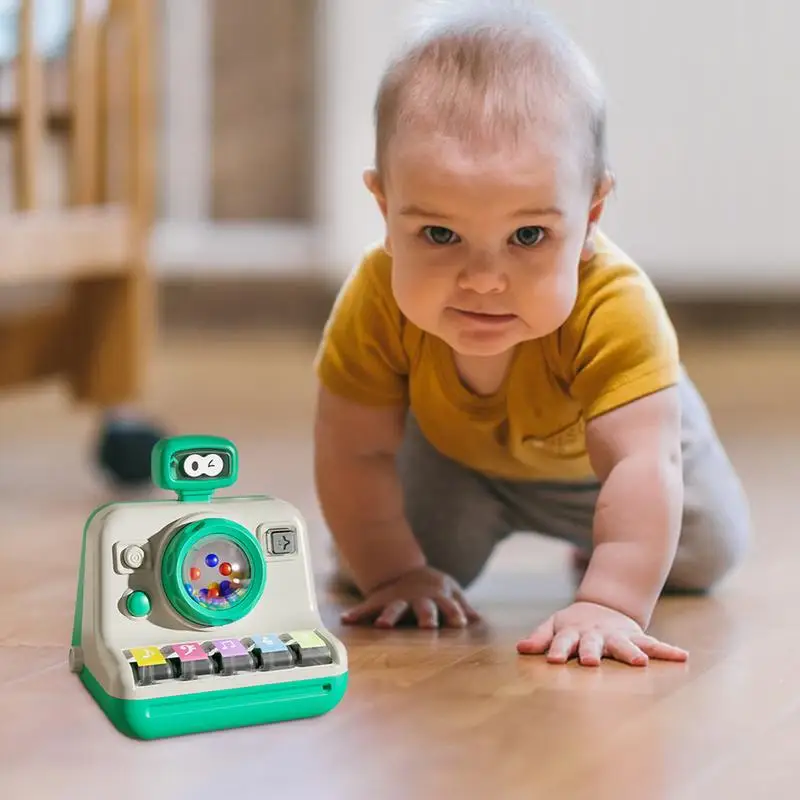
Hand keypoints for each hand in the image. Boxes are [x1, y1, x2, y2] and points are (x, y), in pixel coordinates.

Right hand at [340, 566, 480, 628]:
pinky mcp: (380, 601)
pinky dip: (356, 614)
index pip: (449, 607)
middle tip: (428, 626)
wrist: (403, 570)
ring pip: (394, 608)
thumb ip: (462, 605)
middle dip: (426, 616)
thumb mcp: (450, 590)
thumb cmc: (432, 587)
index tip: (460, 624)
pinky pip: (366, 607)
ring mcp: (398, 600)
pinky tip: (346, 620)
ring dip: (389, 616)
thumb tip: (478, 620)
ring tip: (382, 626)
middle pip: (424, 608)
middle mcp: (418, 599)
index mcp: (437, 597)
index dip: (455, 614)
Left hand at [516, 601, 687, 666]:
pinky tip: (682, 656)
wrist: (604, 604)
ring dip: (632, 653)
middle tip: (591, 662)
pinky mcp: (636, 637)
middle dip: (591, 652)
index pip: (563, 642)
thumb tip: (521, 648)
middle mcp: (597, 635)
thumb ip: (540, 637)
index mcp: (574, 632)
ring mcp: (618, 635)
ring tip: (640, 663)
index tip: (554, 660)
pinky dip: (667, 650)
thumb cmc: (574, 623)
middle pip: (593, 643)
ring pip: (625, 645)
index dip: (558, 650)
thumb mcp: (554, 624)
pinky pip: (653, 644)